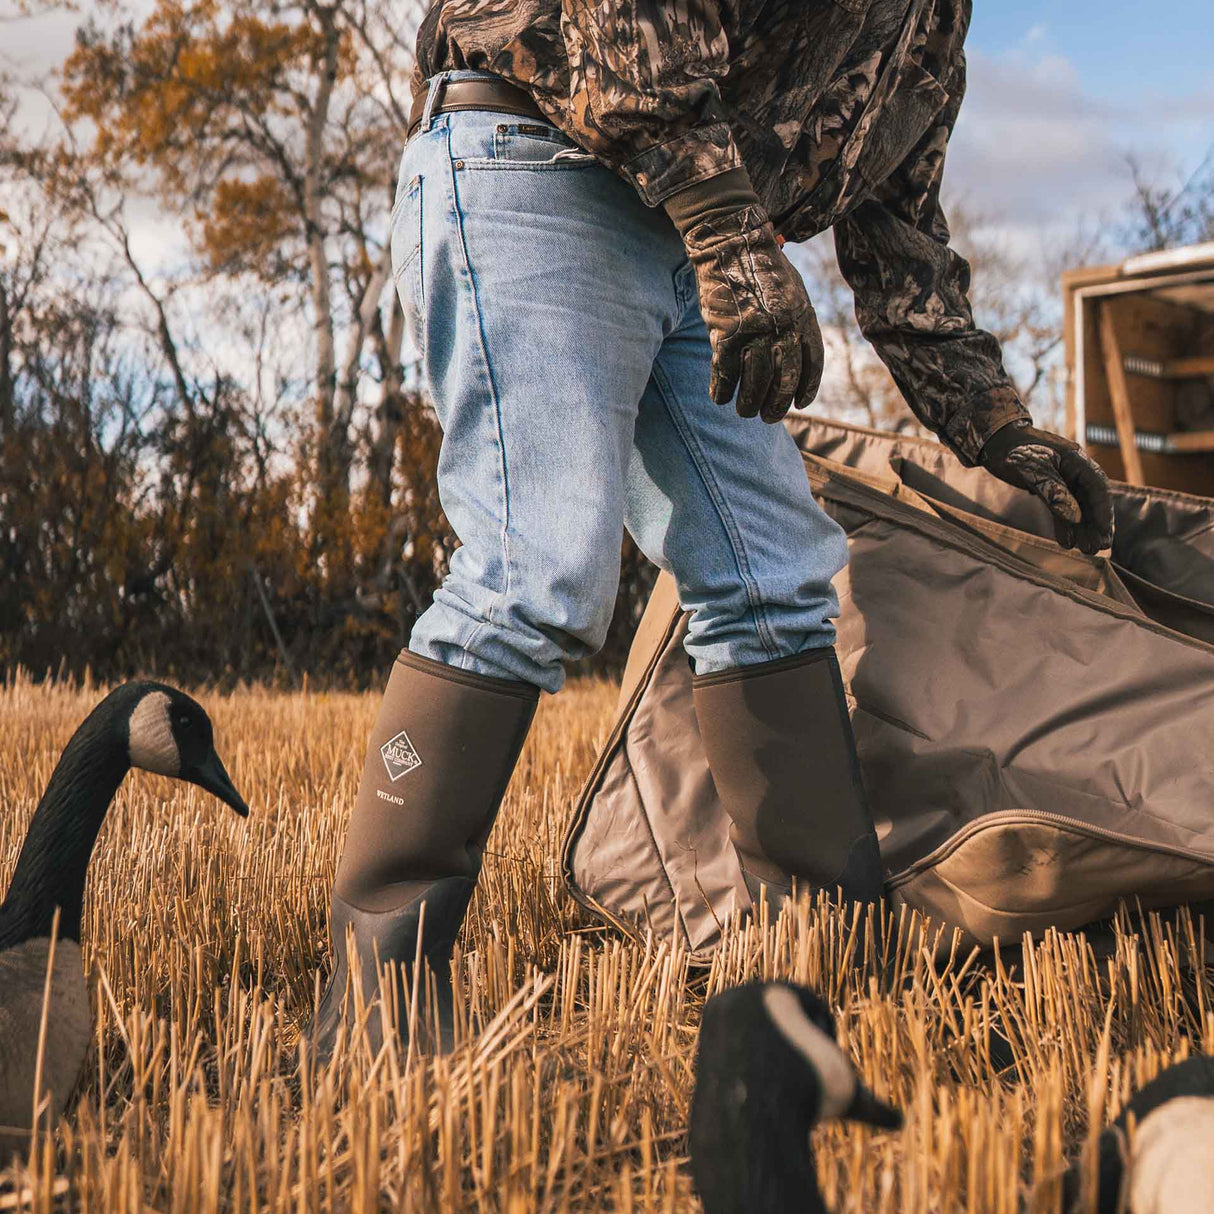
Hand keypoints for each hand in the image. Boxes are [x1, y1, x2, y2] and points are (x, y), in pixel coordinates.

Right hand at [681, 205, 823, 422]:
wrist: (731, 242)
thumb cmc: (761, 266)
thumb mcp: (792, 289)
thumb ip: (797, 319)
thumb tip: (795, 353)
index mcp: (803, 317)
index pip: (812, 363)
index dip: (806, 388)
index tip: (800, 404)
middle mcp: (783, 328)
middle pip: (784, 380)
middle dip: (777, 405)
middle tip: (768, 418)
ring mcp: (754, 332)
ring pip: (755, 383)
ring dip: (749, 404)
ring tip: (744, 412)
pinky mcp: (726, 334)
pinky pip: (725, 373)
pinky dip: (721, 390)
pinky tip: (720, 398)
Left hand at [980, 421, 1114, 553]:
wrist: (993, 442)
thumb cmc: (1015, 450)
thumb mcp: (1035, 471)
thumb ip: (1055, 493)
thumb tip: (1075, 519)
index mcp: (1076, 459)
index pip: (1097, 487)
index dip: (1103, 511)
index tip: (1105, 533)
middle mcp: (1074, 469)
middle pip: (1091, 499)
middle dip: (1096, 524)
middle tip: (1099, 548)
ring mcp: (1062, 479)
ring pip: (1077, 506)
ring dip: (1082, 528)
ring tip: (1087, 550)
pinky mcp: (1049, 487)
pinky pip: (1061, 508)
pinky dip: (1064, 524)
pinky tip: (1067, 542)